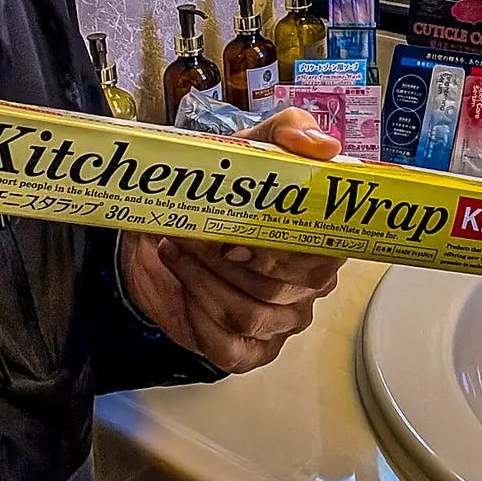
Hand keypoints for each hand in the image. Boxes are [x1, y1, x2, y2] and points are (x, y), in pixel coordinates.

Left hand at [119, 108, 343, 372]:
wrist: (159, 229)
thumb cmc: (217, 190)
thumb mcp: (250, 144)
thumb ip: (289, 130)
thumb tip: (322, 146)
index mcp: (319, 240)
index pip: (322, 255)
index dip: (282, 247)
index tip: (243, 230)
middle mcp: (308, 286)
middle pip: (279, 286)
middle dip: (225, 257)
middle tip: (192, 231)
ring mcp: (281, 321)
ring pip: (248, 313)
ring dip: (201, 277)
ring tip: (176, 246)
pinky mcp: (247, 350)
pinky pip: (228, 344)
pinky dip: (196, 311)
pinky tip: (182, 281)